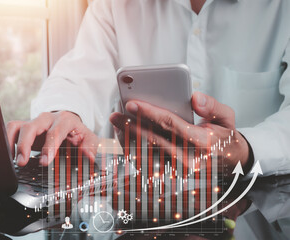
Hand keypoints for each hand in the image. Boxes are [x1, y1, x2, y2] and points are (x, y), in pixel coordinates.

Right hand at [6, 111, 98, 166]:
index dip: (49, 147)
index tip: (45, 162)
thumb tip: (88, 157)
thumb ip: (91, 147)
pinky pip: (11, 129)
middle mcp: (47, 118)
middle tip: (23, 162)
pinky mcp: (25, 126)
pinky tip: (8, 155)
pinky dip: (7, 141)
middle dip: (25, 145)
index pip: (55, 132)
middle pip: (31, 126)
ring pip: (17, 126)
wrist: (69, 124)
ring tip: (13, 160)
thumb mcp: (89, 139)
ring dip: (12, 143)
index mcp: (65, 120)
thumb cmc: (78, 134)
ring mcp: (34, 121)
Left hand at [110, 92, 251, 174]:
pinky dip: (134, 152)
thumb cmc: (224, 140)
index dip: (149, 113)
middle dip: (131, 126)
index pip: (170, 124)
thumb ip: (213, 106)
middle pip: (153, 140)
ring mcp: (179, 171)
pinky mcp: (172, 176)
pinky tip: (125, 140)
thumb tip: (195, 98)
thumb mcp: (227, 119)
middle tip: (116, 115)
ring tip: (116, 126)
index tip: (132, 104)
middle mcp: (189, 160)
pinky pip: (148, 164)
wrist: (231, 166)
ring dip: (129, 140)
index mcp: (203, 143)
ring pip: (147, 154)